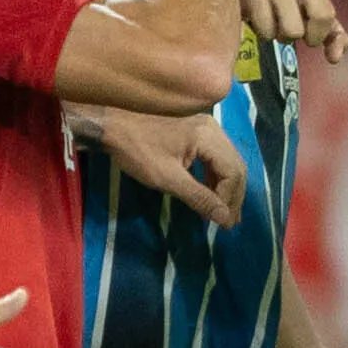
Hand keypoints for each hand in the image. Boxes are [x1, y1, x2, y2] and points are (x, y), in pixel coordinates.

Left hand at [90, 108, 245, 227]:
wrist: (111, 123)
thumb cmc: (136, 150)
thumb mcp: (167, 178)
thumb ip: (199, 198)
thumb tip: (224, 219)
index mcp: (208, 136)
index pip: (233, 172)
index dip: (230, 200)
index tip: (223, 224)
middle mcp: (213, 128)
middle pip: (235, 166)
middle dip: (233, 196)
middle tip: (228, 223)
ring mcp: (205, 127)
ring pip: (227, 161)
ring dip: (225, 187)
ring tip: (220, 212)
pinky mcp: (196, 130)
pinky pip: (215, 155)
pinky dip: (215, 176)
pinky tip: (208, 192)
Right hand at [238, 0, 347, 62]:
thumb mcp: (308, 7)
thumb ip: (330, 32)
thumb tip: (337, 57)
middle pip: (324, 18)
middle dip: (314, 36)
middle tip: (303, 34)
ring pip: (294, 31)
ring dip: (285, 37)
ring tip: (277, 21)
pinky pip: (268, 31)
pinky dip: (265, 33)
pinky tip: (260, 17)